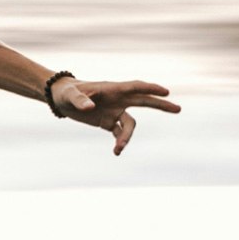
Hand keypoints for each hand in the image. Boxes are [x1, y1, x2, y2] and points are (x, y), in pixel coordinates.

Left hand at [51, 78, 180, 155]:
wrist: (61, 99)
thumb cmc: (66, 92)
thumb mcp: (70, 96)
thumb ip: (80, 100)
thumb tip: (90, 107)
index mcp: (112, 89)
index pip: (135, 87)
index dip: (150, 88)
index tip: (165, 91)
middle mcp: (118, 100)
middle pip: (144, 101)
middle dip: (160, 105)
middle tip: (178, 109)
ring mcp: (115, 111)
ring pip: (130, 124)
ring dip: (127, 136)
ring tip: (118, 148)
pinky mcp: (108, 122)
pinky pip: (119, 134)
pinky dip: (120, 143)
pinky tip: (116, 152)